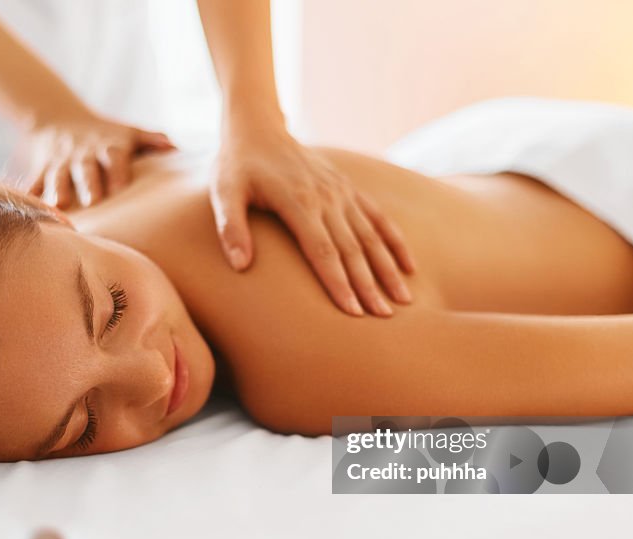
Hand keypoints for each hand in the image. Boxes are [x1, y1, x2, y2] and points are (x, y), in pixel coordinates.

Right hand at [25, 115, 175, 207]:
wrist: (58, 117)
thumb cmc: (105, 134)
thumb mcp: (128, 132)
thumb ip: (151, 140)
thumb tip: (176, 148)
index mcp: (108, 146)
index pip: (114, 156)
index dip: (117, 170)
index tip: (120, 188)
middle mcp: (84, 154)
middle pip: (86, 168)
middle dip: (88, 183)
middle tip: (94, 201)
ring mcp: (61, 162)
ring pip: (58, 175)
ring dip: (58, 190)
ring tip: (60, 206)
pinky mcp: (42, 168)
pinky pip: (35, 182)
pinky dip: (31, 195)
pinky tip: (28, 209)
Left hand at [210, 125, 415, 316]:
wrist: (258, 127)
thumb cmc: (236, 165)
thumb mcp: (223, 192)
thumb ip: (231, 228)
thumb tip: (239, 266)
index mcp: (298, 201)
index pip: (323, 251)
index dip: (338, 283)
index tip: (352, 312)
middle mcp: (326, 197)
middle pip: (352, 249)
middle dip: (369, 285)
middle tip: (383, 317)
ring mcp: (341, 192)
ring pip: (371, 236)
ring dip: (388, 269)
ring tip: (403, 300)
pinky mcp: (348, 189)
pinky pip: (378, 217)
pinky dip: (395, 242)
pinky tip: (409, 267)